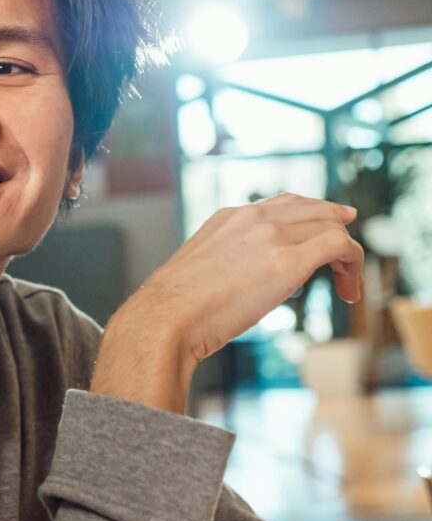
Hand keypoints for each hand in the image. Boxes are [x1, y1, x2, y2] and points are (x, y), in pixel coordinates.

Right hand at [91, 193, 364, 413]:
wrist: (167, 316)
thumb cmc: (173, 308)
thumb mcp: (197, 272)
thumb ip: (219, 267)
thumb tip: (228, 288)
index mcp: (226, 217)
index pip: (282, 204)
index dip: (311, 214)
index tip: (327, 229)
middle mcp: (252, 217)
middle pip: (313, 208)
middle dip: (336, 230)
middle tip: (344, 261)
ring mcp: (272, 234)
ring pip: (332, 223)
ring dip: (346, 252)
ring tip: (346, 284)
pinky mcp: (290, 259)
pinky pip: (340, 245)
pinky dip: (353, 263)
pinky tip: (348, 290)